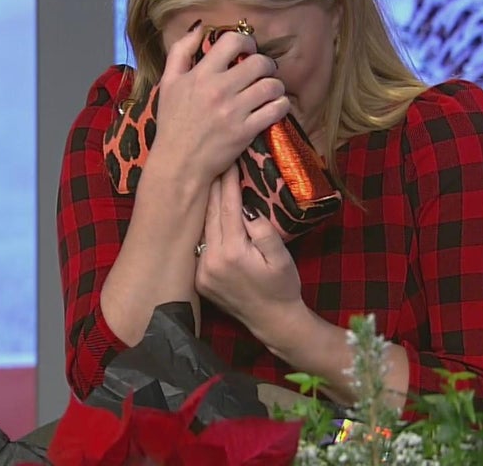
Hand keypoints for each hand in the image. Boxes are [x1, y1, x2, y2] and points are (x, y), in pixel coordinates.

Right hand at [152, 26, 287, 183]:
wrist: (178, 163)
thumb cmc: (172, 123)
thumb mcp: (168, 83)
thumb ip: (181, 51)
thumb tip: (199, 27)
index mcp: (200, 74)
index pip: (232, 41)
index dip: (247, 40)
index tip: (249, 49)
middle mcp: (219, 89)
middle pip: (258, 62)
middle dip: (267, 64)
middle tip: (264, 71)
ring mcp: (234, 111)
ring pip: (271, 85)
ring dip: (276, 85)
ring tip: (271, 90)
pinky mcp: (246, 131)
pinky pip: (276, 110)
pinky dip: (281, 105)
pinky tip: (276, 106)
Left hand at [195, 165, 304, 339]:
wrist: (273, 322)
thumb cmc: (282, 287)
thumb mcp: (281, 257)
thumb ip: (263, 231)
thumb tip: (246, 207)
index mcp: (232, 253)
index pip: (229, 208)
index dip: (229, 183)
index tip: (230, 162)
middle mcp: (211, 261)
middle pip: (211, 214)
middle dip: (215, 187)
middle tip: (216, 162)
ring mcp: (202, 271)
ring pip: (203, 228)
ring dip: (207, 204)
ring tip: (209, 180)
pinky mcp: (199, 278)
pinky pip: (201, 244)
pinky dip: (205, 226)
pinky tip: (208, 211)